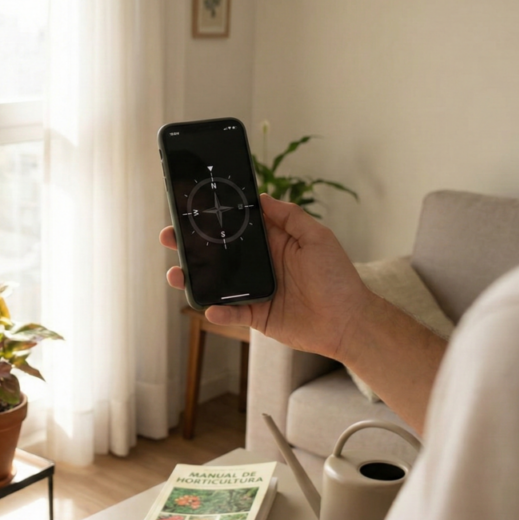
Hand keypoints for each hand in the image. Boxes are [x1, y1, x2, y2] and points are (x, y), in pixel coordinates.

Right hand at [161, 194, 372, 360]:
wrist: (348, 321)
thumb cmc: (338, 278)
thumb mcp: (318, 238)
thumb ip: (290, 217)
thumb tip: (262, 197)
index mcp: (271, 243)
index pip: (235, 226)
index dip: (213, 218)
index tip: (190, 208)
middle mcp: (258, 265)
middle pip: (217, 253)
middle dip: (190, 246)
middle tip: (170, 237)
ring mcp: (254, 290)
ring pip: (215, 283)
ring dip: (193, 279)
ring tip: (177, 274)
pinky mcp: (255, 315)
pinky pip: (230, 312)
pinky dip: (218, 311)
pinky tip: (210, 307)